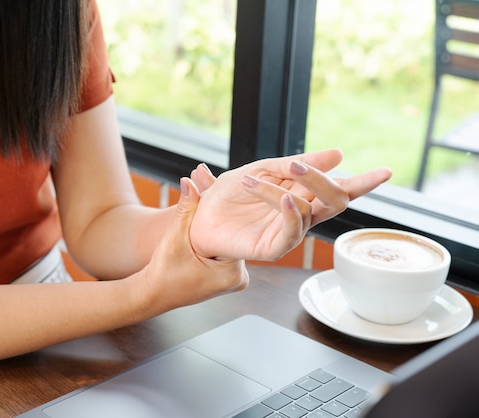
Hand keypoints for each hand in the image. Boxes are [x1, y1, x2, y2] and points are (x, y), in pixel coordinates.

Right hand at [132, 177, 248, 315]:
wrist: (154, 294)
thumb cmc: (163, 274)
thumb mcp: (175, 239)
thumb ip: (186, 210)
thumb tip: (190, 183)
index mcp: (232, 273)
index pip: (235, 233)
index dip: (226, 209)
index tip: (220, 189)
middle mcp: (239, 278)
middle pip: (233, 236)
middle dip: (221, 214)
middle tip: (211, 185)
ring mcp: (234, 278)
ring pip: (228, 241)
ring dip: (218, 224)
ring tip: (210, 196)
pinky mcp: (227, 276)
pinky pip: (224, 249)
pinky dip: (215, 236)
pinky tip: (208, 215)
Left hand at [189, 149, 391, 259]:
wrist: (200, 218)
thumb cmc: (230, 194)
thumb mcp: (264, 170)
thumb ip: (298, 164)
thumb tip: (339, 154)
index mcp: (302, 194)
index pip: (339, 189)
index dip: (363, 182)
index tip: (386, 171)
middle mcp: (301, 214)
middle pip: (335, 199)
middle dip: (325, 180)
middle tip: (299, 165)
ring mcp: (289, 231)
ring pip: (311, 210)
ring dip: (290, 189)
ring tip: (259, 177)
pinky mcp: (273, 247)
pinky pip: (292, 233)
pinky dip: (290, 213)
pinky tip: (283, 199)